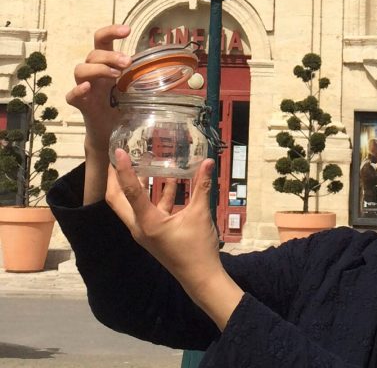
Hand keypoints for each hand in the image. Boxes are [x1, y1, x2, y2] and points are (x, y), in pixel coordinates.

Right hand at [66, 24, 131, 153]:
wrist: (110, 132)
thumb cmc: (122, 105)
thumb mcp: (135, 86)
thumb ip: (144, 74)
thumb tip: (171, 65)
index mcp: (106, 63)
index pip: (102, 40)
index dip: (111, 31)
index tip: (127, 30)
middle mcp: (93, 73)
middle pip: (92, 54)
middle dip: (110, 54)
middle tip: (127, 62)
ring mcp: (85, 88)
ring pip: (80, 69)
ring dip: (98, 68)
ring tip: (116, 75)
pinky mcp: (81, 105)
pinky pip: (71, 96)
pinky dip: (77, 90)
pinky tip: (88, 88)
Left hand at [108, 152, 242, 329]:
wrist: (201, 278)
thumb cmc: (197, 248)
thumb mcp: (200, 214)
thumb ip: (201, 186)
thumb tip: (208, 161)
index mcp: (147, 222)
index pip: (130, 191)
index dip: (123, 170)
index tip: (117, 151)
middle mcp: (140, 226)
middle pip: (119, 199)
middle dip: (116, 177)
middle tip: (118, 156)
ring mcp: (146, 231)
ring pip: (133, 203)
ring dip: (138, 183)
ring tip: (145, 161)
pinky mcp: (154, 233)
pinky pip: (149, 208)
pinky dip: (156, 194)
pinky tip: (171, 179)